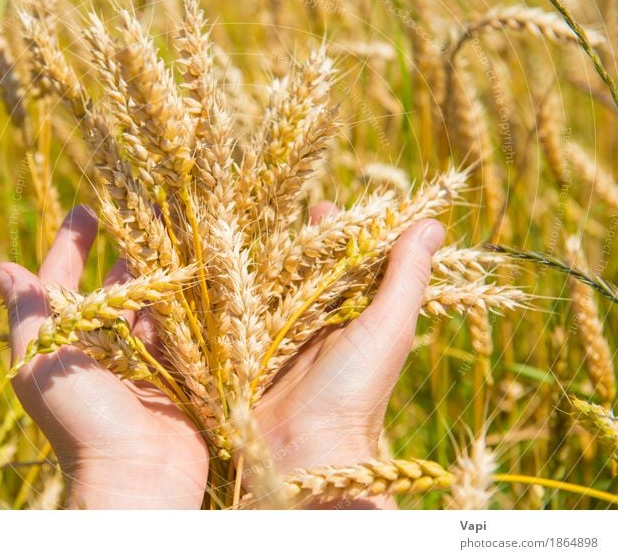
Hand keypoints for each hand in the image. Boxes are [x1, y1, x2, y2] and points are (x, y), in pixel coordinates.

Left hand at [0, 206, 207, 508]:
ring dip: (159, 271)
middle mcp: (99, 347)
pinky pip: (180, 328)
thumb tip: (1, 267)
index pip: (62, 280)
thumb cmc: (80, 418)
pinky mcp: (175, 373)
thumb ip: (26, 313)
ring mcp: (139, 360)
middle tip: (146, 214)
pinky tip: (197, 273)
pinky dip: (185, 302)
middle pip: (111, 286)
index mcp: (61, 341)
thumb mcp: (40, 361)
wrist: (138, 475)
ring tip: (177, 234)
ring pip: (148, 303)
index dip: (70, 243)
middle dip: (125, 252)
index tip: (86, 208)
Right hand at [256, 205, 445, 508]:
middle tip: (284, 205)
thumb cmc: (355, 392)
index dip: (342, 230)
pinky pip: (238, 309)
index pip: (350, 260)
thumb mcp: (387, 329)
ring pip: (271, 284)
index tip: (328, 201)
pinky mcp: (245, 348)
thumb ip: (406, 278)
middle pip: (307, 267)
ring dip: (260, 257)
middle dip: (297, 238)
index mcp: (355, 314)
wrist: (305, 452)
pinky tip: (219, 263)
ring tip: (247, 222)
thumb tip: (433, 223)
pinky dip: (232, 289)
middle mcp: (318, 322)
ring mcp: (279, 334)